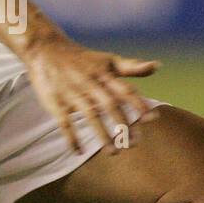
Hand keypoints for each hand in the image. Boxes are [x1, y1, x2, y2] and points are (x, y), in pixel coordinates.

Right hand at [21, 31, 158, 154]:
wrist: (46, 50)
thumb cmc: (83, 59)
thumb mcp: (107, 60)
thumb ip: (132, 67)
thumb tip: (157, 66)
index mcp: (104, 74)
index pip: (125, 90)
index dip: (139, 103)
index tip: (152, 119)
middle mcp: (90, 83)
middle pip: (109, 105)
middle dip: (123, 124)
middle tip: (133, 143)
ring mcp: (72, 93)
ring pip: (89, 115)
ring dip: (102, 135)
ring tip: (113, 152)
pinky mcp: (55, 102)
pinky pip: (64, 122)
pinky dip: (72, 137)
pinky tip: (79, 152)